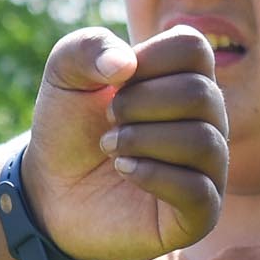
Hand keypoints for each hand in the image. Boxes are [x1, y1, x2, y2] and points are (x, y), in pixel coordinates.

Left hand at [22, 26, 227, 259]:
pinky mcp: (200, 212)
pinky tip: (124, 171)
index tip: (115, 82)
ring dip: (142, 140)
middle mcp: (208, 120)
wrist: (51, 192)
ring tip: (110, 148)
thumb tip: (125, 63)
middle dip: (137, 104)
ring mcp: (209, 167)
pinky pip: (197, 190)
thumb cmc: (70, 129)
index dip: (146, 60)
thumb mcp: (64, 76)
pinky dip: (153, 175)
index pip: (192, 47)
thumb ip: (87, 48)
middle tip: (108, 121)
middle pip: (199, 93)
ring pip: (202, 141)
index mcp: (187, 78)